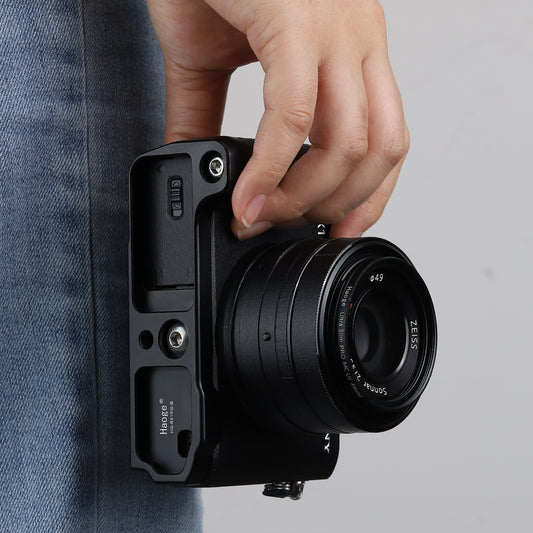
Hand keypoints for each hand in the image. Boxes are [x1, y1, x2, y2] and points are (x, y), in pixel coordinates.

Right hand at [146, 0, 408, 238]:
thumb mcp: (210, 60)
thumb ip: (210, 118)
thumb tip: (206, 170)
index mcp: (349, 49)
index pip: (389, 139)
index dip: (372, 195)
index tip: (340, 230)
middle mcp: (356, 40)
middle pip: (379, 150)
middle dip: (333, 206)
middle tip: (285, 225)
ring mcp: (333, 29)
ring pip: (351, 142)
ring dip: (306, 197)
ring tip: (265, 215)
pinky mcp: (295, 21)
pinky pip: (294, 116)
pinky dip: (271, 170)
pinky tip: (247, 195)